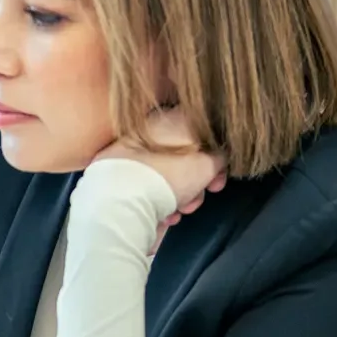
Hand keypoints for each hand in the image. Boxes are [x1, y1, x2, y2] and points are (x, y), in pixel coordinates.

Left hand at [92, 107, 227, 248]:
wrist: (119, 201)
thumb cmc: (168, 177)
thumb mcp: (207, 164)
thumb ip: (219, 156)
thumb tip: (219, 157)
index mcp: (169, 119)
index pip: (201, 135)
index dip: (215, 160)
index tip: (217, 181)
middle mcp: (148, 132)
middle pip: (183, 158)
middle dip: (195, 184)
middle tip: (195, 200)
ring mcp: (129, 154)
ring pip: (166, 176)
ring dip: (178, 197)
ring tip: (177, 211)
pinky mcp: (117, 177)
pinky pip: (147, 188)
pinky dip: (157, 203)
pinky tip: (161, 216)